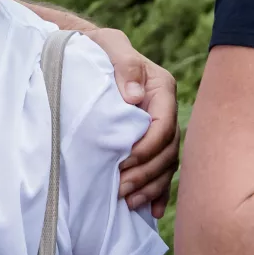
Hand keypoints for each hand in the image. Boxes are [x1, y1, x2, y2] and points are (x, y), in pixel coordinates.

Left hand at [82, 27, 179, 217]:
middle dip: (146, 172)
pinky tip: (152, 210)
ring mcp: (157, 127)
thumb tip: (134, 98)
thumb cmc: (97, 47)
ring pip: (165, 163)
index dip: (147, 147)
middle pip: (166, 149)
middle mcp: (164, 109)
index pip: (163, 124)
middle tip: (120, 188)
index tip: (124, 160)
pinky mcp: (148, 141)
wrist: (87, 53)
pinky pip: (160, 169)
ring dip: (150, 186)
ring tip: (128, 201)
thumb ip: (125, 65)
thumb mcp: (110, 44)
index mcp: (160, 88)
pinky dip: (158, 191)